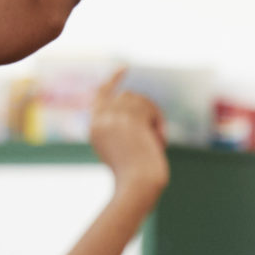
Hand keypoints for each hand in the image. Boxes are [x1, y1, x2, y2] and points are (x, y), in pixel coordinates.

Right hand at [88, 68, 168, 199]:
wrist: (137, 187)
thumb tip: (134, 102)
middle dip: (145, 110)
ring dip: (153, 118)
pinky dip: (159, 123)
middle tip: (156, 133)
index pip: (101, 94)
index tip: (124, 67)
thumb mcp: (125, 150)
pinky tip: (159, 141)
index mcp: (95, 128)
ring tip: (156, 141)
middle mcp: (100, 119)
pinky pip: (150, 108)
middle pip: (128, 96)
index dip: (113, 79)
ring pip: (140, 100)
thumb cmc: (135, 177)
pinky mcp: (129, 118)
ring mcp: (113, 117)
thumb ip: (124, 127)